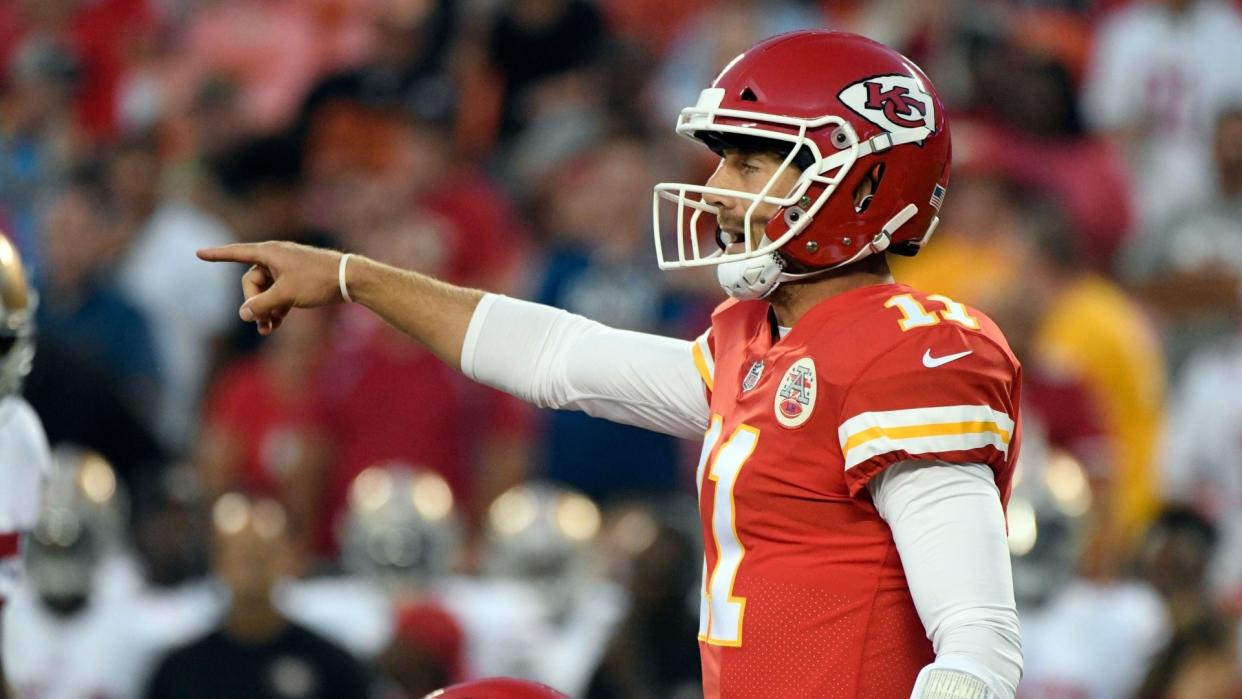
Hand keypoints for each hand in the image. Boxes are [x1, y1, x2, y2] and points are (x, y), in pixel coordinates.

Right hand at [197, 241, 347, 334]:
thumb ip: (261, 305)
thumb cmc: (317, 281)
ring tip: (268, 329)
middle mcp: (275, 257)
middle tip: (262, 322)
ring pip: (266, 291)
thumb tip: (242, 314)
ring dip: (264, 310)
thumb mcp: (285, 295)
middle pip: (252, 282)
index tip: (198, 254)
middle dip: (254, 303)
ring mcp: (286, 269)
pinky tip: (276, 325)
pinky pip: (278, 294)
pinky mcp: (297, 279)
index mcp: (269, 253)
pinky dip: (276, 307)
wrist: (349, 278)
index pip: (237, 253)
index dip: (218, 255)